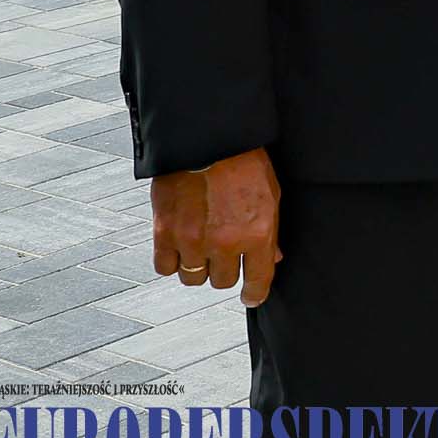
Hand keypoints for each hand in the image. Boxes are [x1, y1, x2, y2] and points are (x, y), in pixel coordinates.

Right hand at [150, 147, 281, 305]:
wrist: (206, 140)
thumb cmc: (243, 163)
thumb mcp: (271, 195)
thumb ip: (271, 232)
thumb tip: (273, 259)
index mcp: (257, 233)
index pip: (258, 280)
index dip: (254, 293)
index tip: (251, 297)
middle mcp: (225, 242)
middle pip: (223, 282)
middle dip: (226, 271)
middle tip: (224, 255)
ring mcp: (193, 241)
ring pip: (194, 279)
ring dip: (199, 268)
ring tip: (202, 248)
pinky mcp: (164, 234)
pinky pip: (165, 268)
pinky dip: (172, 262)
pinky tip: (180, 248)